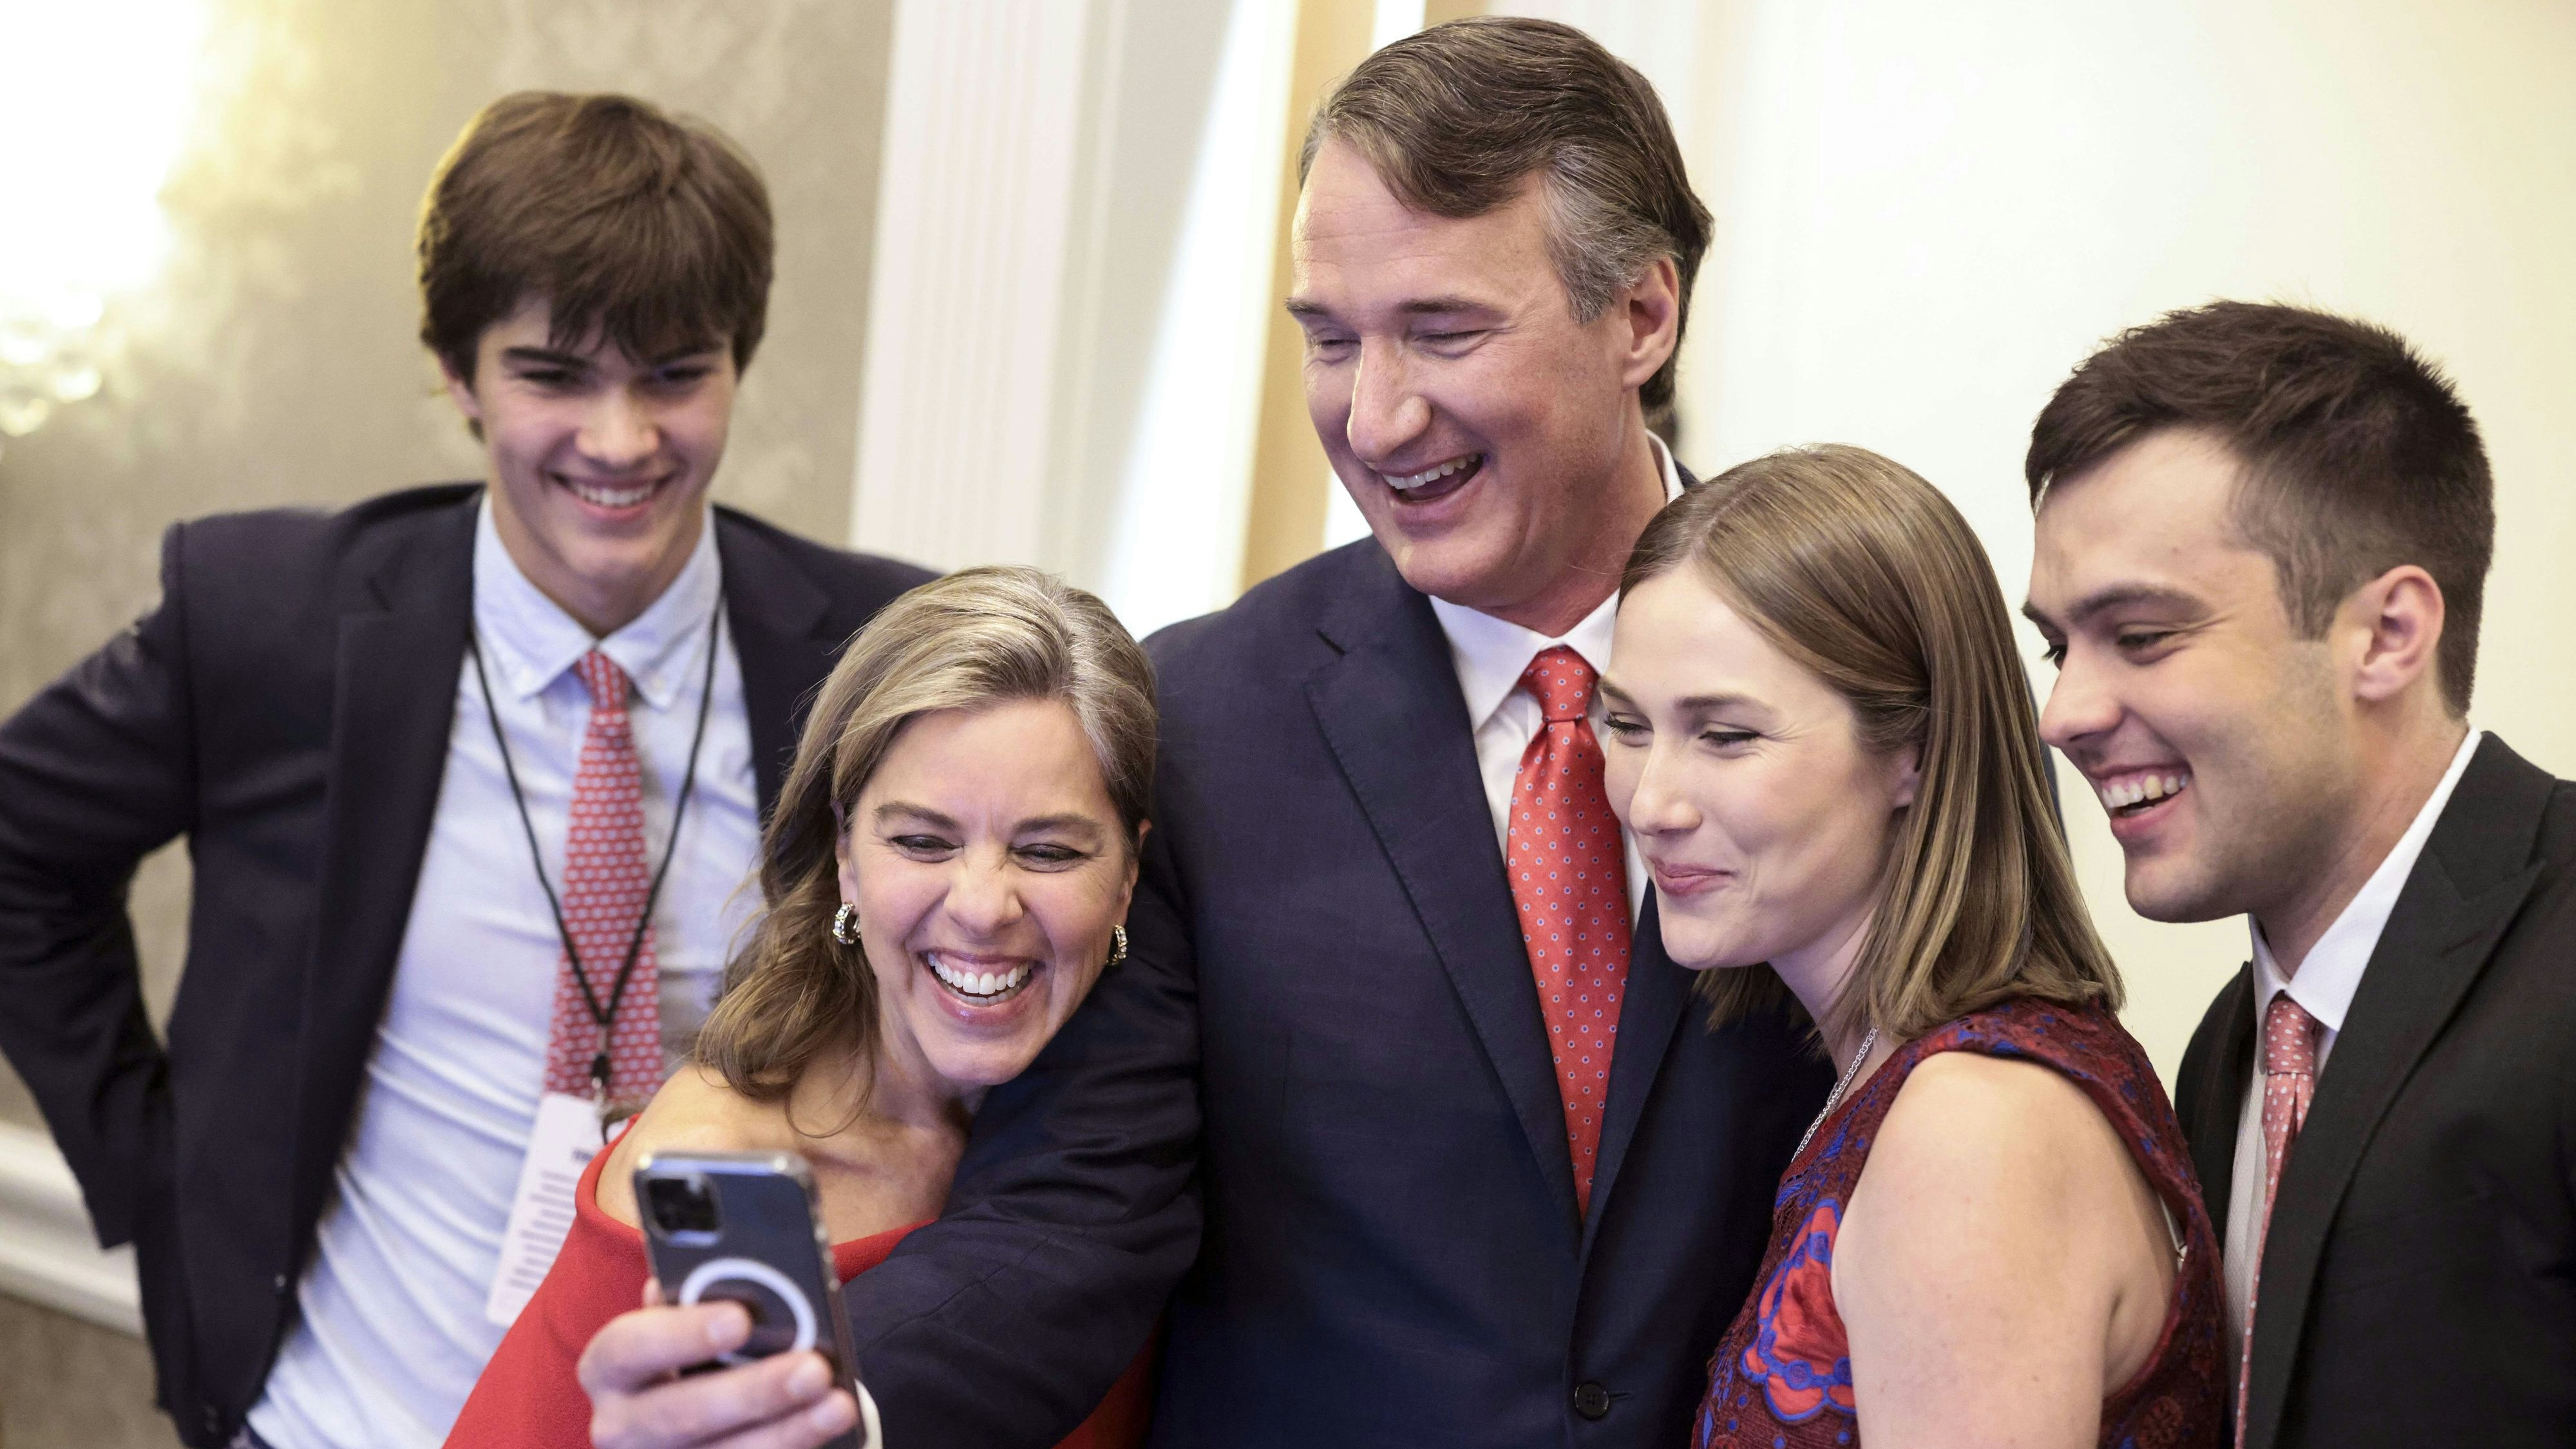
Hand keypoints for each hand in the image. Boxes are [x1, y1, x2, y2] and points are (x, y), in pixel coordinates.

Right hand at [578, 1283, 859, 1448]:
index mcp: (609, 1367)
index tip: (739, 1320)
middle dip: (752, 1393)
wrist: (686, 1416)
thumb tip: (733, 1271)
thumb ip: (697, 1301)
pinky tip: (824, 1429)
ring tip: (837, 1405)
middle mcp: (620, 1424)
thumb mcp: (684, 1324)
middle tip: (813, 1369)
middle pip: (680, 1415)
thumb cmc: (689, 1352)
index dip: (680, 1334)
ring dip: (786, 1433)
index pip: (627, 1347)